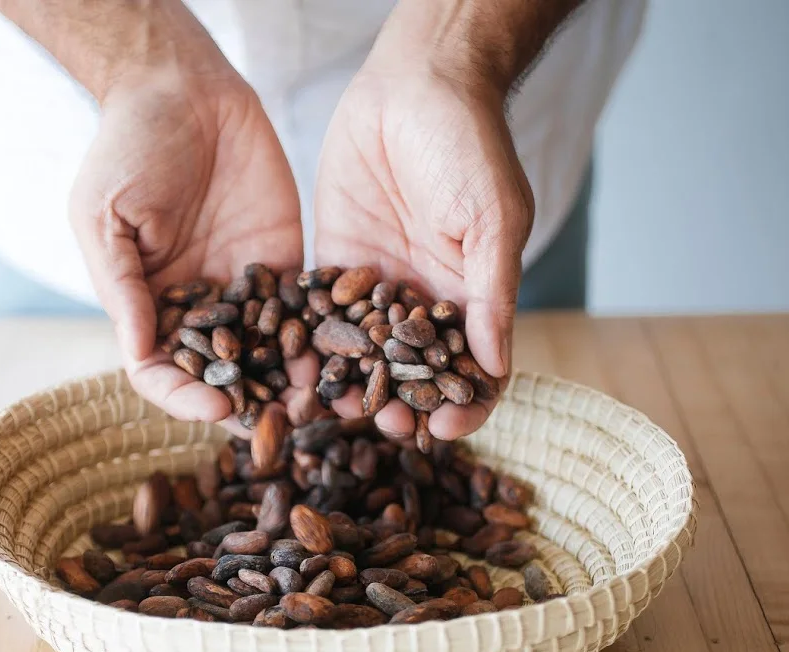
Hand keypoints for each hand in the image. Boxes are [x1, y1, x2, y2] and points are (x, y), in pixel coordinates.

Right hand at [67, 14, 310, 428]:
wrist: (182, 87)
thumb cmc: (126, 147)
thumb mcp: (105, 214)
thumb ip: (122, 284)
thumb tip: (138, 352)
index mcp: (149, 305)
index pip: (161, 371)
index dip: (184, 396)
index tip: (218, 408)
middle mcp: (198, 307)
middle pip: (220, 374)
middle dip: (249, 404)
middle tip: (282, 425)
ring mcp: (243, 289)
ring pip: (267, 352)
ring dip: (290, 381)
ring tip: (320, 400)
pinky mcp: (285, 263)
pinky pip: (305, 309)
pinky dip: (323, 336)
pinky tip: (346, 355)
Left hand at [314, 66, 533, 440]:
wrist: (417, 84)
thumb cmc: (470, 147)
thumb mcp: (492, 220)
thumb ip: (491, 295)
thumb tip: (495, 368)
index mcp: (470, 298)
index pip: (472, 371)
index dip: (463, 405)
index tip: (443, 431)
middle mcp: (423, 302)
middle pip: (412, 375)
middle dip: (400, 405)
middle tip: (382, 425)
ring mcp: (377, 286)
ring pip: (364, 355)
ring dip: (351, 385)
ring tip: (332, 408)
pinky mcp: (334, 263)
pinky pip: (321, 315)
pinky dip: (310, 345)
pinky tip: (293, 368)